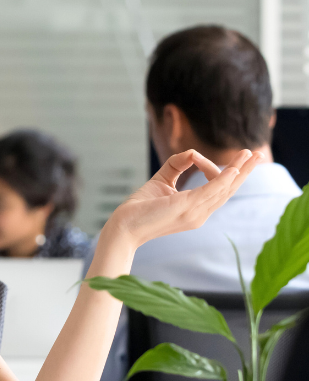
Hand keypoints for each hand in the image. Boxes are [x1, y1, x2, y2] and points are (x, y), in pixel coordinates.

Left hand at [103, 149, 261, 249]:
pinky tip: (232, 169)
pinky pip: (210, 191)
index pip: (217, 189)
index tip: (199, 156)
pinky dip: (222, 179)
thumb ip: (176, 166)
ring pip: (224, 189)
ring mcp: (195, 212)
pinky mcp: (186, 207)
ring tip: (252, 154)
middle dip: (244, 172)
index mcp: (196, 210)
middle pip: (229, 190)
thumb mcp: (160, 182)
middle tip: (258, 155)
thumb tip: (191, 152)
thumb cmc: (139, 209)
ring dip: (240, 171)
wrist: (123, 227)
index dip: (218, 172)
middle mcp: (200, 214)